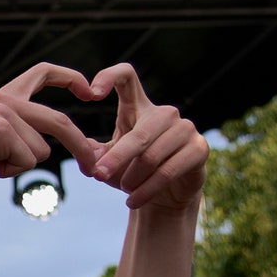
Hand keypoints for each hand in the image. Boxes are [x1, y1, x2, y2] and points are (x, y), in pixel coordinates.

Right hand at [0, 62, 100, 208]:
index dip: (71, 78)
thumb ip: (29, 131)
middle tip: (94, 166)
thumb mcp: (1, 139)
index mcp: (4, 96)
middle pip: (59, 121)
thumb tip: (82, 144)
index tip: (92, 92)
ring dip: (23, 165)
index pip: (44, 72)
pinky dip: (13, 171)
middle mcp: (4, 98)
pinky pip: (29, 159)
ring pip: (42, 148)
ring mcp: (1, 112)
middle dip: (81, 146)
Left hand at [80, 64, 205, 211]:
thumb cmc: (132, 172)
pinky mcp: (199, 148)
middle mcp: (164, 113)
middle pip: (138, 134)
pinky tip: (133, 201)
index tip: (89, 94)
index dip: (109, 77)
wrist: (165, 195)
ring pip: (151, 155)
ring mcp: (185, 128)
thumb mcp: (107, 160)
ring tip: (123, 190)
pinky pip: (168, 170)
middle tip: (98, 176)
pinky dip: (147, 189)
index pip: (126, 76)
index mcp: (138, 106)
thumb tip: (77, 149)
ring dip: (132, 178)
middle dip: (116, 158)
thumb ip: (91, 152)